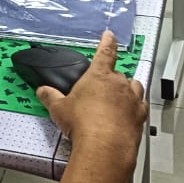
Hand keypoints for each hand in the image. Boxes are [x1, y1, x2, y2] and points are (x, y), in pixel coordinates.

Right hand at [38, 31, 146, 166]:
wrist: (105, 146)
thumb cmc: (84, 124)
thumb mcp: (59, 108)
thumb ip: (50, 97)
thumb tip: (43, 91)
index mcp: (99, 76)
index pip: (105, 52)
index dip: (107, 42)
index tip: (110, 35)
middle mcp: (119, 84)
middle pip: (119, 74)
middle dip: (111, 79)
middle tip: (100, 89)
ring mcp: (132, 100)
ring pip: (134, 87)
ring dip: (127, 90)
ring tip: (117, 99)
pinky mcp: (140, 117)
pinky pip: (141, 106)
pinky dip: (135, 108)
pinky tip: (126, 115)